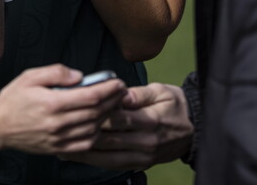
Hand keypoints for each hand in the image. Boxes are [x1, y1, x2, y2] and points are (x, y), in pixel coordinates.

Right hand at [0, 64, 126, 154]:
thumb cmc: (12, 100)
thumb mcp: (30, 76)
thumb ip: (56, 72)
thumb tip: (80, 76)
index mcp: (52, 103)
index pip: (90, 96)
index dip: (108, 89)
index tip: (117, 82)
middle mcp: (58, 123)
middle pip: (96, 112)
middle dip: (113, 100)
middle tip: (122, 90)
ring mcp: (59, 138)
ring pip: (93, 128)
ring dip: (108, 116)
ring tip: (114, 104)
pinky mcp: (58, 149)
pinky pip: (85, 143)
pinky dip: (97, 133)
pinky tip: (99, 123)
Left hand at [62, 83, 192, 169]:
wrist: (195, 129)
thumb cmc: (175, 105)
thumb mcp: (161, 91)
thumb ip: (139, 93)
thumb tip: (121, 94)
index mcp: (151, 120)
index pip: (118, 119)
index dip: (96, 115)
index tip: (76, 111)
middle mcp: (146, 141)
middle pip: (109, 139)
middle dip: (83, 136)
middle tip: (61, 131)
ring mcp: (143, 156)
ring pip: (108, 157)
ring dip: (84, 154)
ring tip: (62, 148)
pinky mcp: (140, 164)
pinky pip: (114, 164)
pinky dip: (95, 162)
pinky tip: (79, 157)